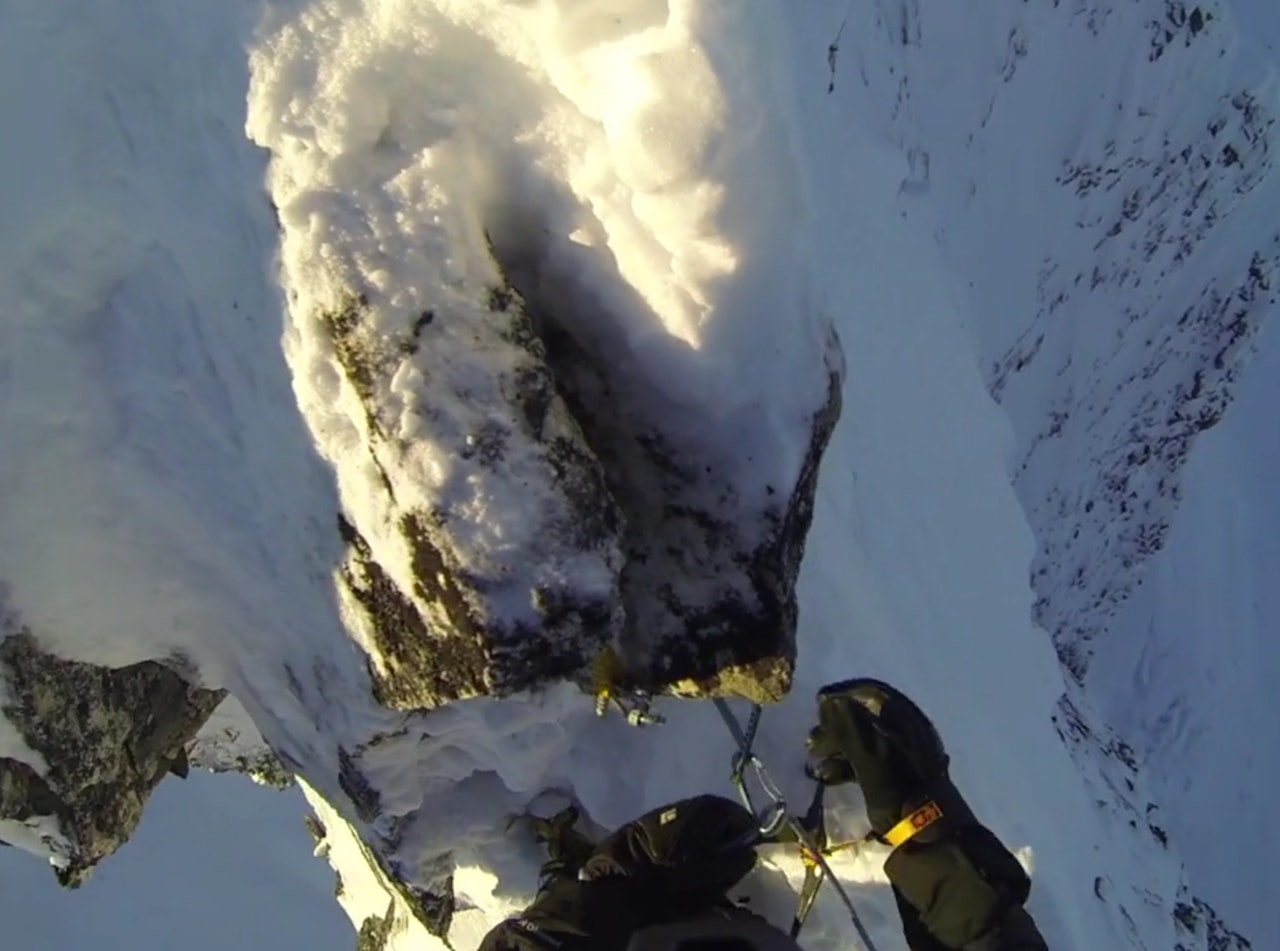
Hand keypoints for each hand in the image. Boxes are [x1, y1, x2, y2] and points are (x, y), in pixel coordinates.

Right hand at [810, 679, 948, 839]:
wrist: (931, 839)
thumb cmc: (901, 794)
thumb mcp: (872, 759)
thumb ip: (849, 728)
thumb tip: (829, 699)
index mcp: (906, 721)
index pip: (872, 692)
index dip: (843, 693)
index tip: (817, 704)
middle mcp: (906, 732)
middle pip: (864, 716)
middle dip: (834, 727)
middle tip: (811, 740)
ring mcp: (903, 755)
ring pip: (863, 740)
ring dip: (836, 747)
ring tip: (814, 762)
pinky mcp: (897, 777)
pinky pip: (867, 761)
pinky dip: (847, 765)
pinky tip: (828, 777)